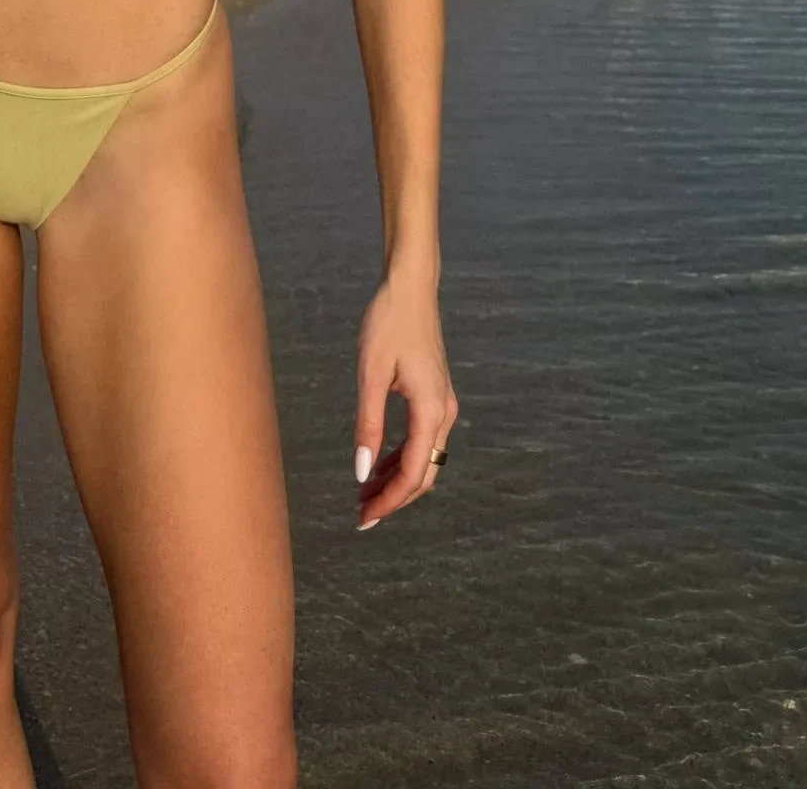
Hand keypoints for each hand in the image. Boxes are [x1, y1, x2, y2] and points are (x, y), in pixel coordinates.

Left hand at [353, 265, 456, 530]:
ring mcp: (443, 404)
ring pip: (425, 459)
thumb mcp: (370, 374)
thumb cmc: (388, 323)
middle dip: (394, 498)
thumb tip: (362, 472)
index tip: (364, 519)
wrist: (410, 286)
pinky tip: (379, 463)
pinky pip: (423, 440)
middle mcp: (444, 413)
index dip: (390, 502)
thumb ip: (367, 425)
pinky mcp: (435, 395)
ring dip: (397, 479)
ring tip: (364, 493)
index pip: (414, 475)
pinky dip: (402, 457)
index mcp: (431, 411)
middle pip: (424, 474)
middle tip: (361, 514)